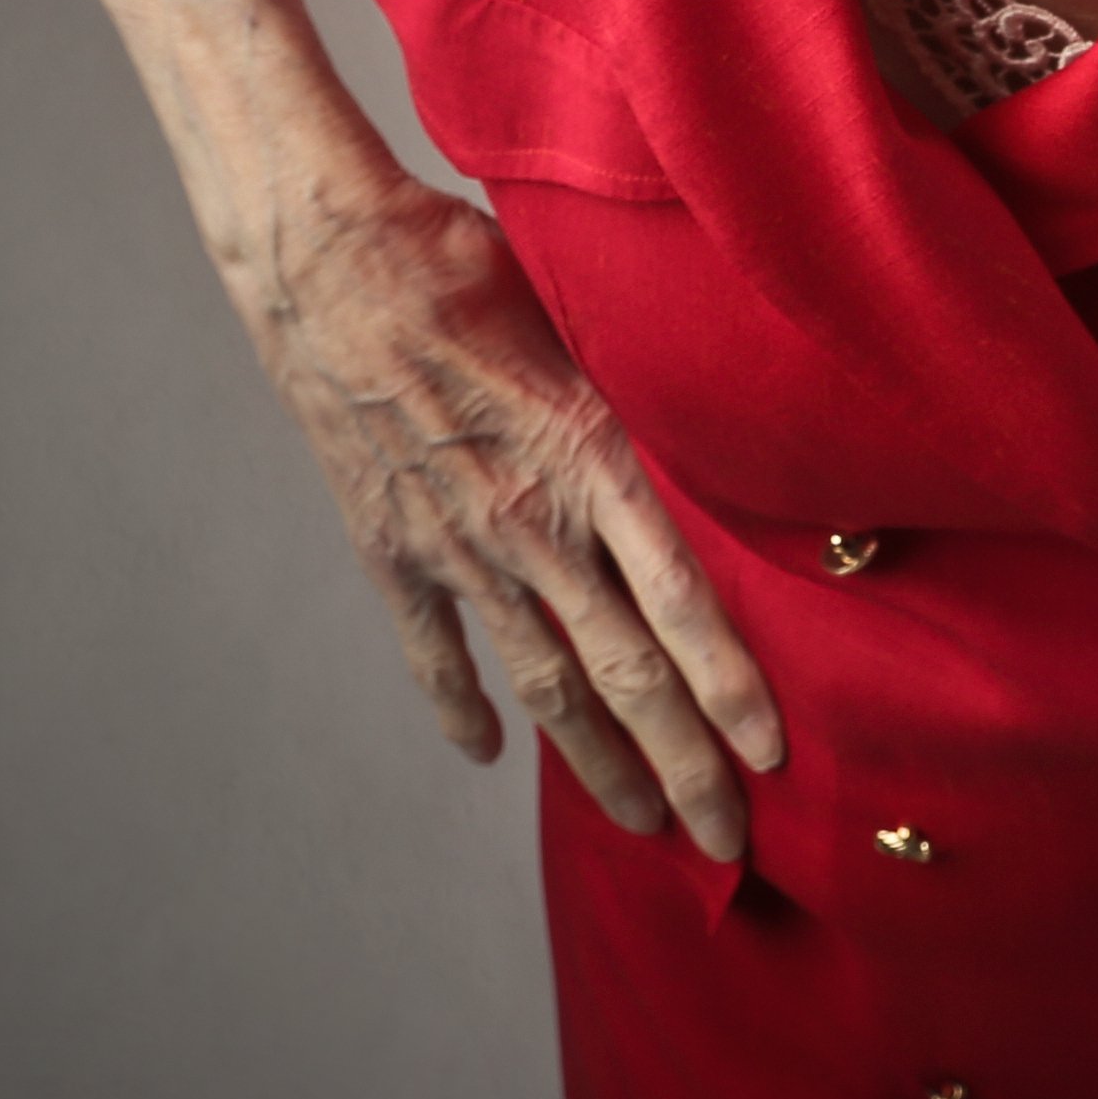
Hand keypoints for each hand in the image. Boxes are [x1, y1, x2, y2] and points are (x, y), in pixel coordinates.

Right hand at [216, 172, 783, 858]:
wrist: (326, 259)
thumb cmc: (463, 262)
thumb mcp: (579, 319)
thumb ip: (633, 398)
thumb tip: (707, 427)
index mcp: (592, 457)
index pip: (684, 604)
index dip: (731, 688)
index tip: (771, 755)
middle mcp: (534, 521)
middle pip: (627, 673)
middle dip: (685, 767)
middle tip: (726, 840)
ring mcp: (457, 547)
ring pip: (545, 685)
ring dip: (596, 764)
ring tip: (641, 823)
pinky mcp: (391, 549)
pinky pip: (437, 653)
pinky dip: (462, 709)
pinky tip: (487, 754)